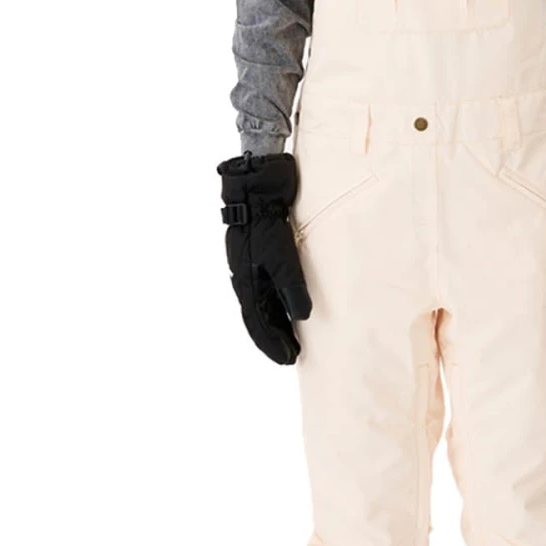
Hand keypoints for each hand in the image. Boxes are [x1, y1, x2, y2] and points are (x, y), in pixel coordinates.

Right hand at [217, 151, 312, 364]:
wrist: (256, 186)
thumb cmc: (267, 221)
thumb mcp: (282, 255)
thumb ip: (291, 286)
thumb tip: (301, 316)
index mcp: (246, 281)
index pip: (258, 322)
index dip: (272, 342)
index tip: (288, 359)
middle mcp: (244, 276)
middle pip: (258, 316)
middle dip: (273, 337)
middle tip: (290, 355)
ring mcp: (248, 264)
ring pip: (260, 302)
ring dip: (273, 321)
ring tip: (288, 335)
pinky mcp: (256, 252)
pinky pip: (263, 287)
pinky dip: (273, 302)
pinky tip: (281, 303)